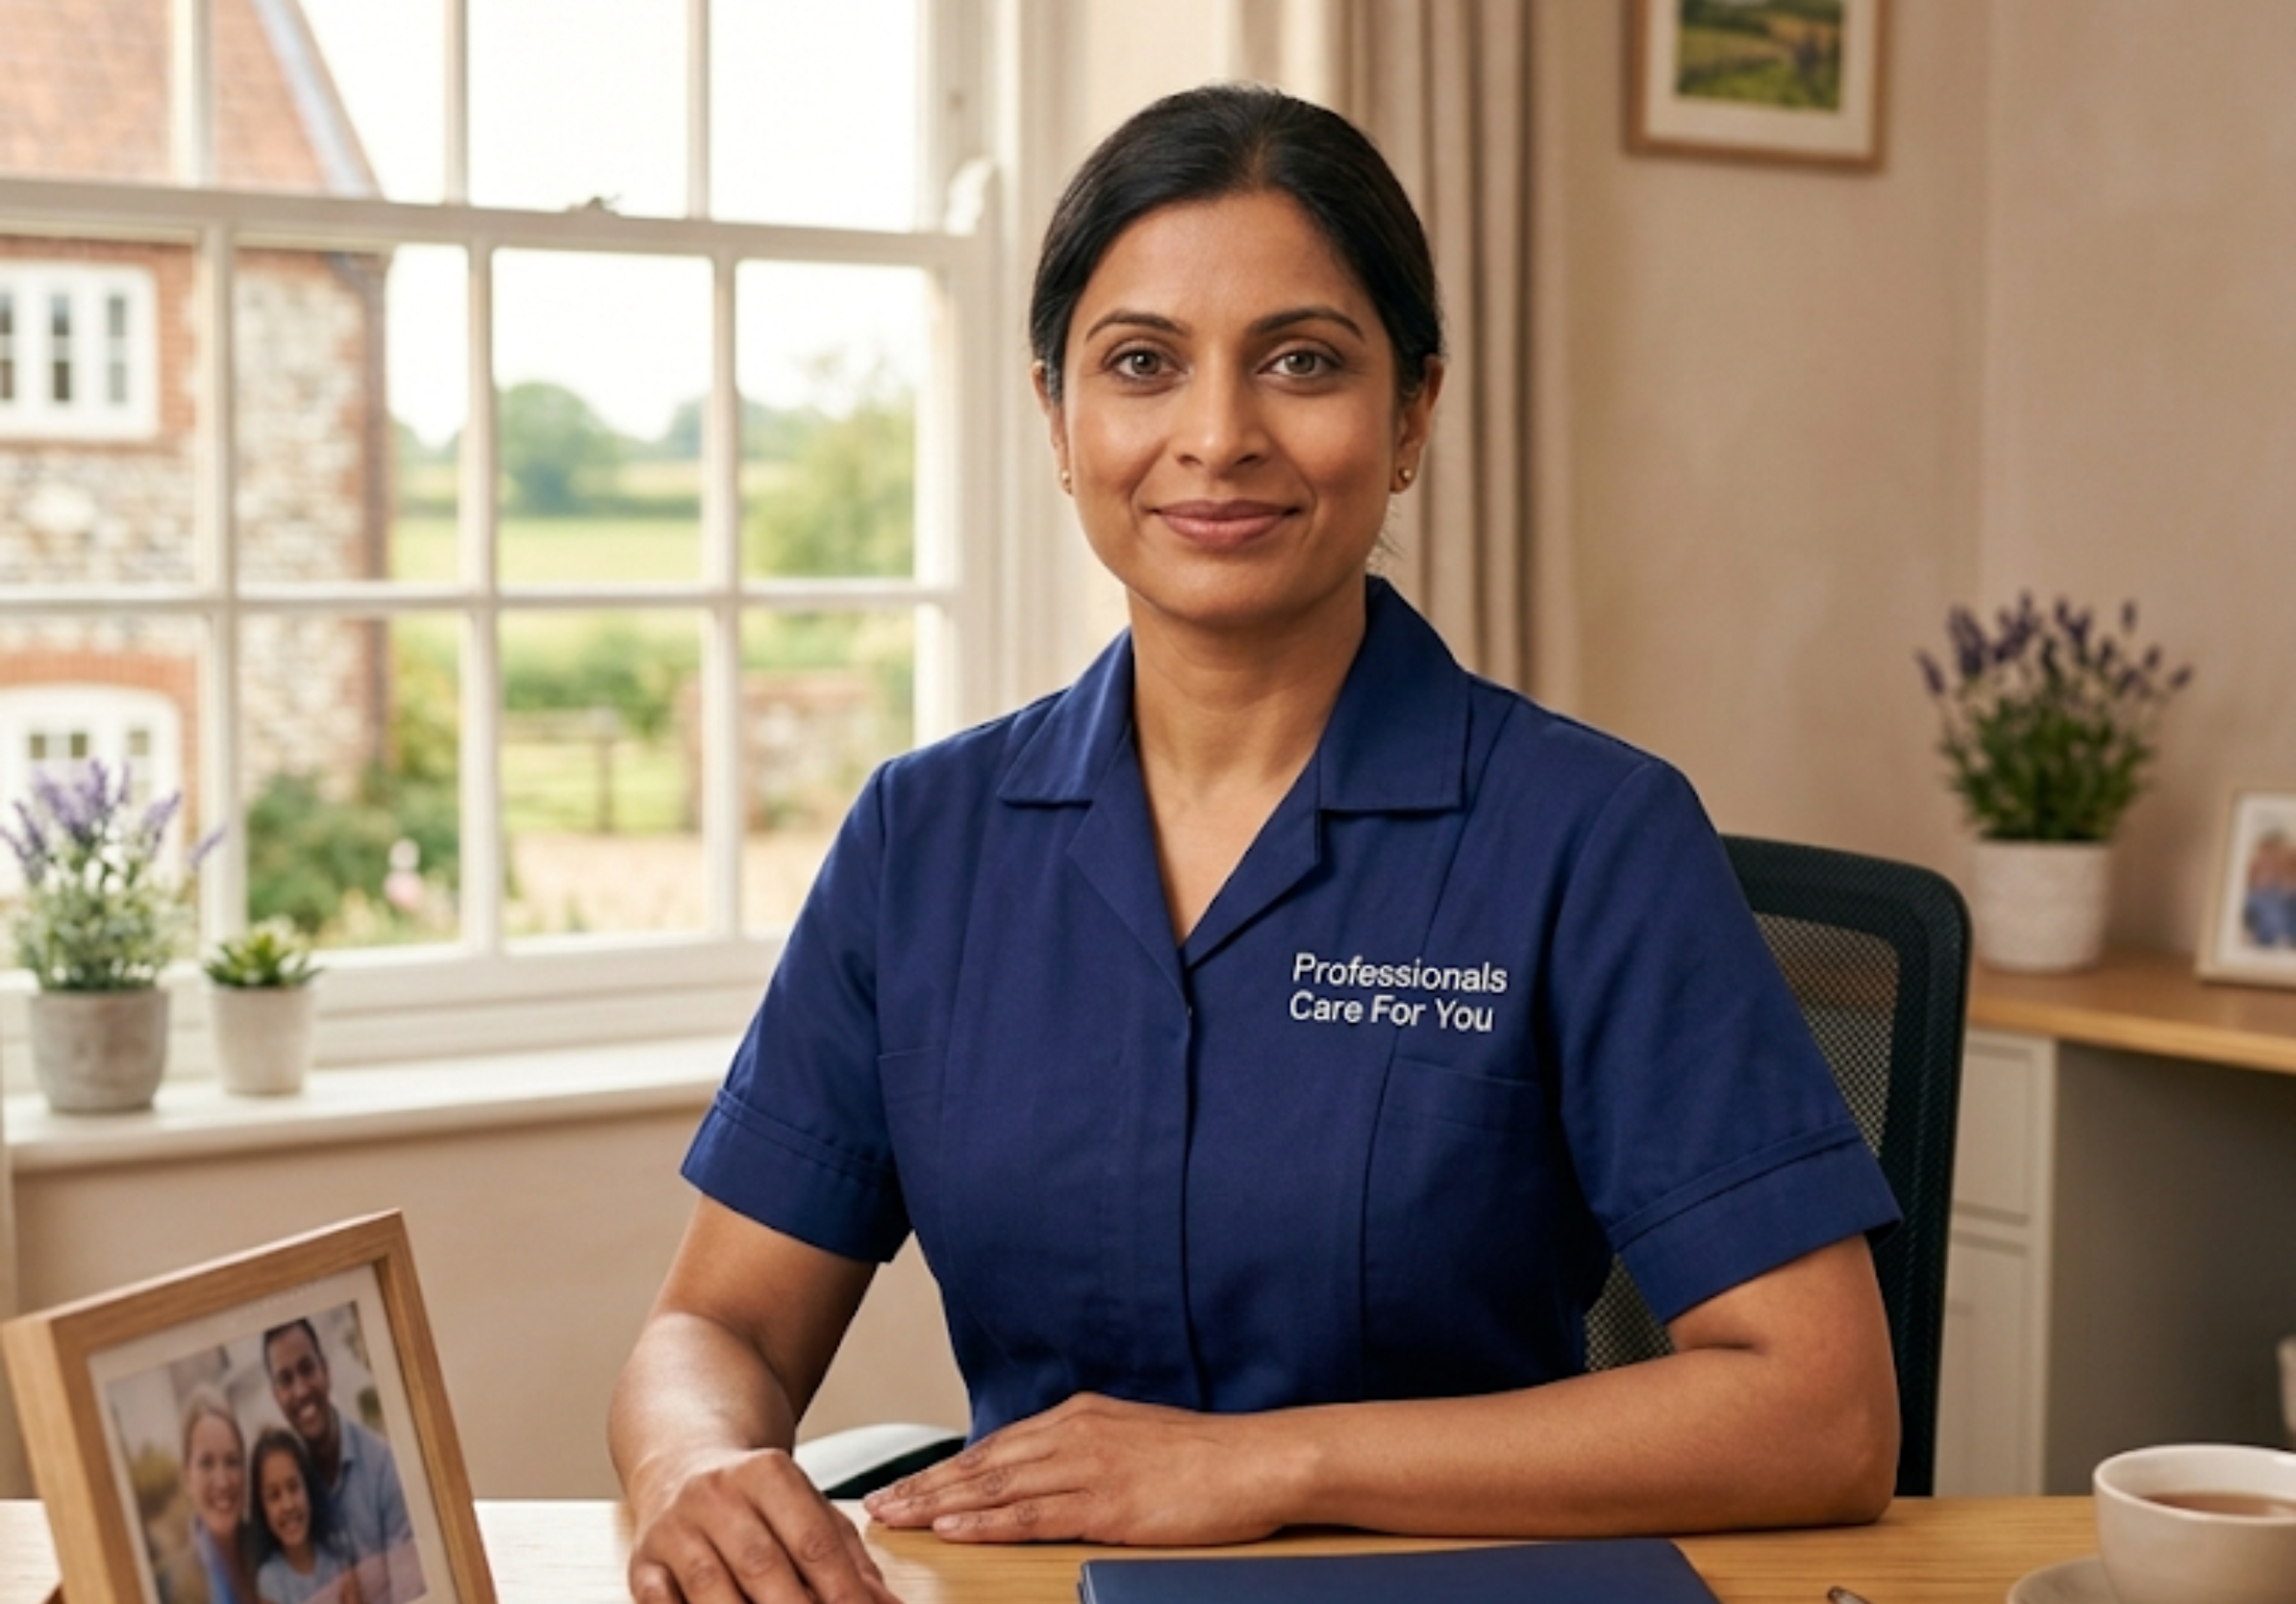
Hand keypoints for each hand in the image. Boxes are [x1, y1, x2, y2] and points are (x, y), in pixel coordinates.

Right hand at [627, 1446, 899, 1602]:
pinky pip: (660, 1603)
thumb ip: (849, 1557)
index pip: (814, 1543)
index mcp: (767, 1473)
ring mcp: (675, 1529)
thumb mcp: (808, 1505)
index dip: (845, 1593)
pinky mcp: (642, 1562)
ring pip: (711, 1589)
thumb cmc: (757, 1496)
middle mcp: (716, 1495)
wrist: (681, 1460)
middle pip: (763, 1567)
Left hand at [862, 1393, 1294, 1545]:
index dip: (946, 1468)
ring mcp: (1087, 1467)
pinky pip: (1029, 1515)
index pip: (996, 1446)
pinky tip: (949, 1530)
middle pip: (981, 1463)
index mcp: (1080, 1416)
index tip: (907, 1483)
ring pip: (993, 1488)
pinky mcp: (1105, 1503)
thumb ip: (1090, 1451)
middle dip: (923, 1484)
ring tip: (892, 1517)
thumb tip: (1052, 1473)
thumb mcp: (1137, 1440)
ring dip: (935, 1504)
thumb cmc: (1208, 1458)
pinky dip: (982, 1523)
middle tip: (875, 1503)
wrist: (1258, 1460)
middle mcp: (1074, 1434)